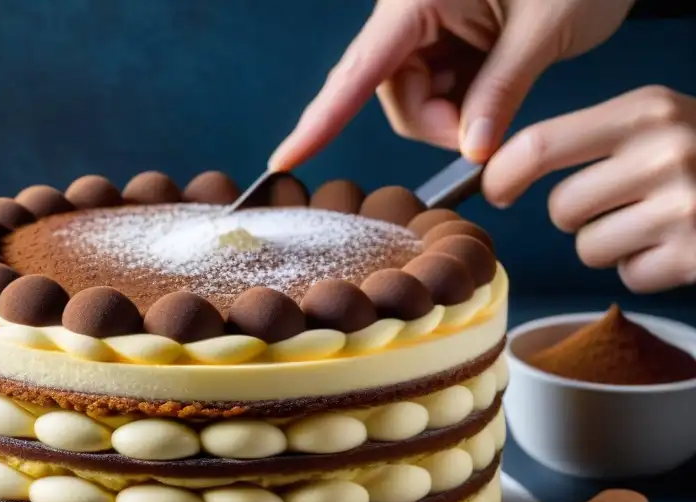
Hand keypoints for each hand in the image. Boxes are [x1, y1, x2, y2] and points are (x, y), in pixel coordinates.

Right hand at [269, 0, 633, 169]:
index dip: (321, 122)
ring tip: (502, 96)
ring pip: (413, 98)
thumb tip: (471, 153)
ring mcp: (427, 25)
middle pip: (390, 94)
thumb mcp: (544, 31)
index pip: (358, 70)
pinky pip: (437, 89)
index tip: (283, 161)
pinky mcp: (445, 36)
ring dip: (453, 117)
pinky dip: (464, 105)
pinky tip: (496, 87)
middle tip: (488, 134)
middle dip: (435, 123)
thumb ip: (500, 94)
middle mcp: (411, 10)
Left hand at [484, 86, 695, 292]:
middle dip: (580, 214)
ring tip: (656, 220)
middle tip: (623, 201)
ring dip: (612, 243)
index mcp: (647, 111)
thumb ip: (588, 140)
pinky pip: (628, 276)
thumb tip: (497, 171)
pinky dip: (645, 268)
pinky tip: (677, 243)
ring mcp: (683, 208)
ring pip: (589, 248)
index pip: (539, 146)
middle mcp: (666, 154)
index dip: (502, 175)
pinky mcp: (693, 256)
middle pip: (562, 209)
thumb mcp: (656, 123)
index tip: (496, 190)